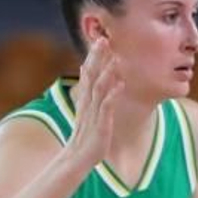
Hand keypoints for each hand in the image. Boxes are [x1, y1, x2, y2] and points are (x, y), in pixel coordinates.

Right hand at [67, 37, 123, 167]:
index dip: (93, 56)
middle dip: (97, 58)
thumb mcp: (85, 109)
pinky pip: (106, 107)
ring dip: (106, 73)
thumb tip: (85, 68)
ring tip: (115, 58)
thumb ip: (86, 89)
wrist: (77, 158)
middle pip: (91, 76)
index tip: (100, 39)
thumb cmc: (85, 135)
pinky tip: (120, 84)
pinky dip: (113, 94)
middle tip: (103, 39)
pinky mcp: (100, 125)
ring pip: (98, 89)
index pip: (88, 73)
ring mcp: (93, 113)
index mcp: (85, 99)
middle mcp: (87, 103)